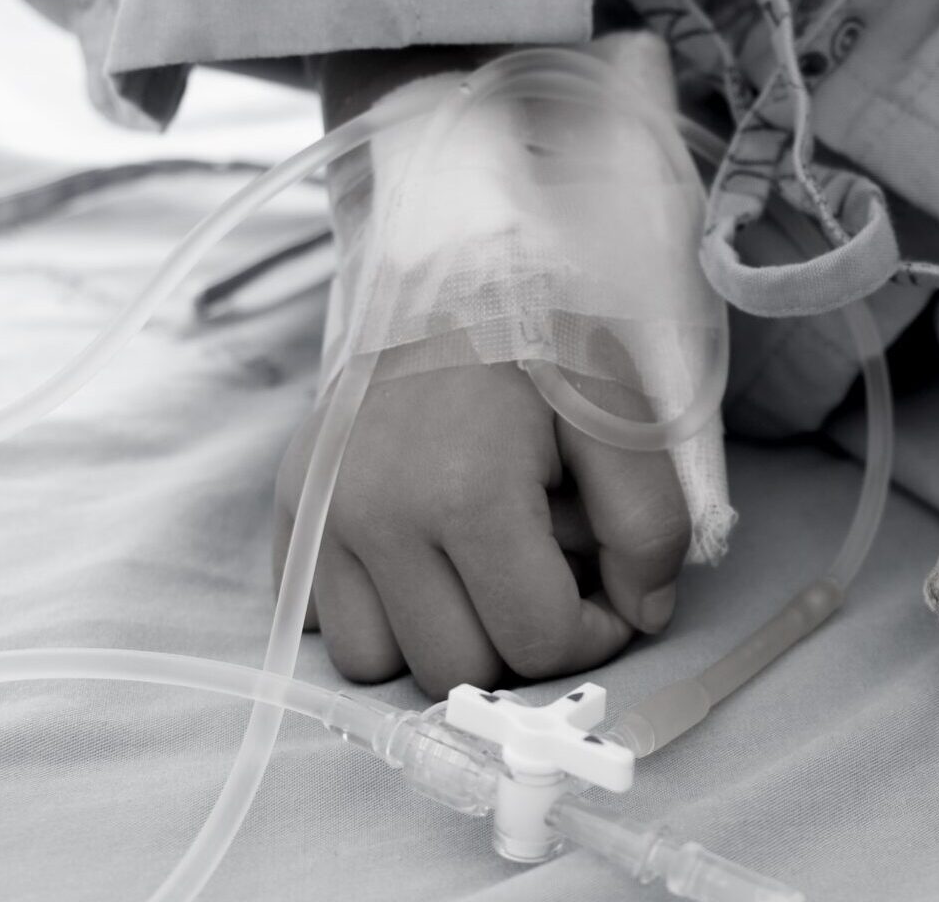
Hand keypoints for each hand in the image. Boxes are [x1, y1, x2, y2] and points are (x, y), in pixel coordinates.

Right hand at [273, 362, 689, 698]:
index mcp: (466, 493)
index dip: (592, 634)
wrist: (453, 269)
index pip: (535, 644)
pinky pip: (318, 623)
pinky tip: (422, 557)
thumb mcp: (622, 419)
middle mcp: (375, 513)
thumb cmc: (542, 342)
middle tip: (545, 569)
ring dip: (438, 636)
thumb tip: (643, 615)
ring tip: (479, 564)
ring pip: (375, 664)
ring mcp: (320, 514)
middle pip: (456, 670)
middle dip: (515, 638)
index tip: (606, 588)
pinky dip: (374, 613)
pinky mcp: (288, 508)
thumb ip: (650, 525)